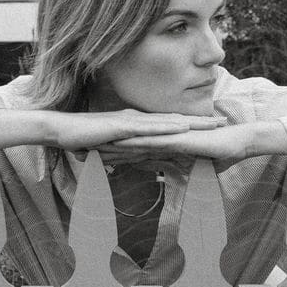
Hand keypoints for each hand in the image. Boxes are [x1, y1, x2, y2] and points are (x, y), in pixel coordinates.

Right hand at [45, 108, 226, 151]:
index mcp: (138, 125)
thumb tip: (129, 165)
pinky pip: (149, 128)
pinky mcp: (123, 128)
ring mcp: (132, 122)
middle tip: (225, 122)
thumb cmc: (82, 139)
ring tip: (213, 123)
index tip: (212, 127)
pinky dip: (167, 128)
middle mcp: (139, 120)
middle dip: (201, 122)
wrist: (61, 129)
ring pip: (168, 123)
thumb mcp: (109, 151)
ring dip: (191, 123)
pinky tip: (183, 128)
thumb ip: (122, 156)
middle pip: (176, 121)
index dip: (192, 126)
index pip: (170, 126)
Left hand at [104, 120, 286, 163]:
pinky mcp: (176, 139)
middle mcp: (162, 139)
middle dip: (105, 150)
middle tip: (82, 152)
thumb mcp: (194, 169)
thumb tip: (170, 180)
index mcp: (164, 146)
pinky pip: (151, 142)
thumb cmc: (220, 156)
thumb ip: (179, 171)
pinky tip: (118, 145)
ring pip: (135, 142)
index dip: (115, 156)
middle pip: (128, 146)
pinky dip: (134, 144)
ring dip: (113, 146)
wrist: (238, 143)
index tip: (95, 159)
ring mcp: (168, 137)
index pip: (135, 153)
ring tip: (92, 148)